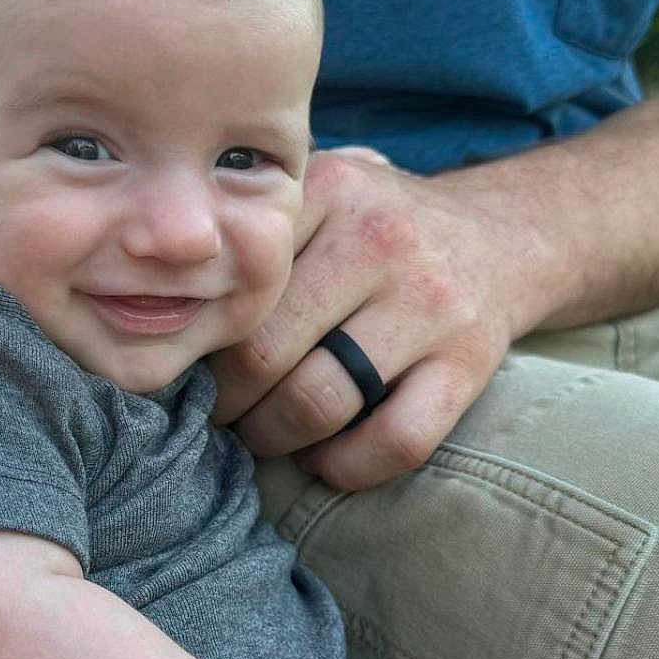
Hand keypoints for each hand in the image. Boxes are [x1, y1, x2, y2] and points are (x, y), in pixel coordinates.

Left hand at [210, 146, 520, 490]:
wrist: (504, 236)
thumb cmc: (379, 227)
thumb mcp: (322, 191)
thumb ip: (254, 225)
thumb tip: (153, 289)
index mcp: (327, 192)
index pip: (229, 285)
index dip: (196, 341)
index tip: (189, 363)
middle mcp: (378, 241)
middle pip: (262, 353)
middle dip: (226, 403)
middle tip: (220, 412)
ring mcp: (429, 305)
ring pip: (319, 403)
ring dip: (276, 439)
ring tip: (267, 435)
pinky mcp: (468, 364)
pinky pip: (395, 442)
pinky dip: (346, 467)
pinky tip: (327, 457)